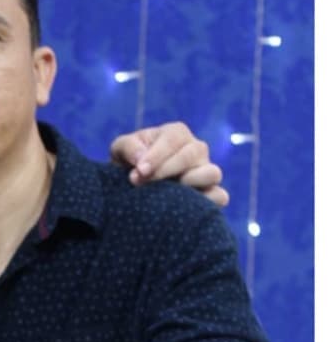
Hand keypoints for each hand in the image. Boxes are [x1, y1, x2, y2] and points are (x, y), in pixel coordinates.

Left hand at [109, 121, 228, 206]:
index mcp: (176, 134)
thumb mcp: (121, 149)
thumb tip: (140, 159)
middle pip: (192, 154)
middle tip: (140, 182)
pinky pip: (220, 196)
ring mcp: (206, 171)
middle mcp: (196, 150)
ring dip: (189, 183)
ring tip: (165, 193)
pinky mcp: (211, 193)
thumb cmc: (128, 162)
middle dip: (165, 170)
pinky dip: (207, 201)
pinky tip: (183, 207)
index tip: (139, 171)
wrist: (131, 185)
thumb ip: (128, 147)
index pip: (173, 139)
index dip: (156, 155)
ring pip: (212, 173)